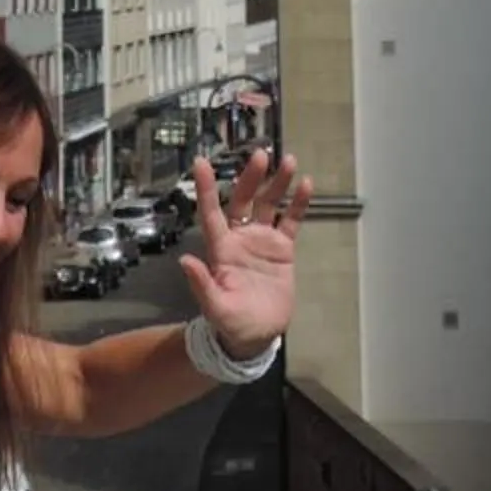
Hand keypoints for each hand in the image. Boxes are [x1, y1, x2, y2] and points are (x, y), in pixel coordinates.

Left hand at [178, 149, 311, 360]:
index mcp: (221, 250)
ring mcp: (261, 241)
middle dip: (251, 177)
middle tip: (261, 154)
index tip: (201, 162)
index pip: (211, 213)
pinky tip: (305, 184)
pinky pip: (290, 221)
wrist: (257, 336)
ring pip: (268, 204)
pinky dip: (297, 203)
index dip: (206, 188)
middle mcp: (240, 238)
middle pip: (243, 200)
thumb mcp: (215, 308)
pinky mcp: (282, 249)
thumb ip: (202, 284)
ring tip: (287, 160)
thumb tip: (185, 261)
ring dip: (276, 183)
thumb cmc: (231, 324)